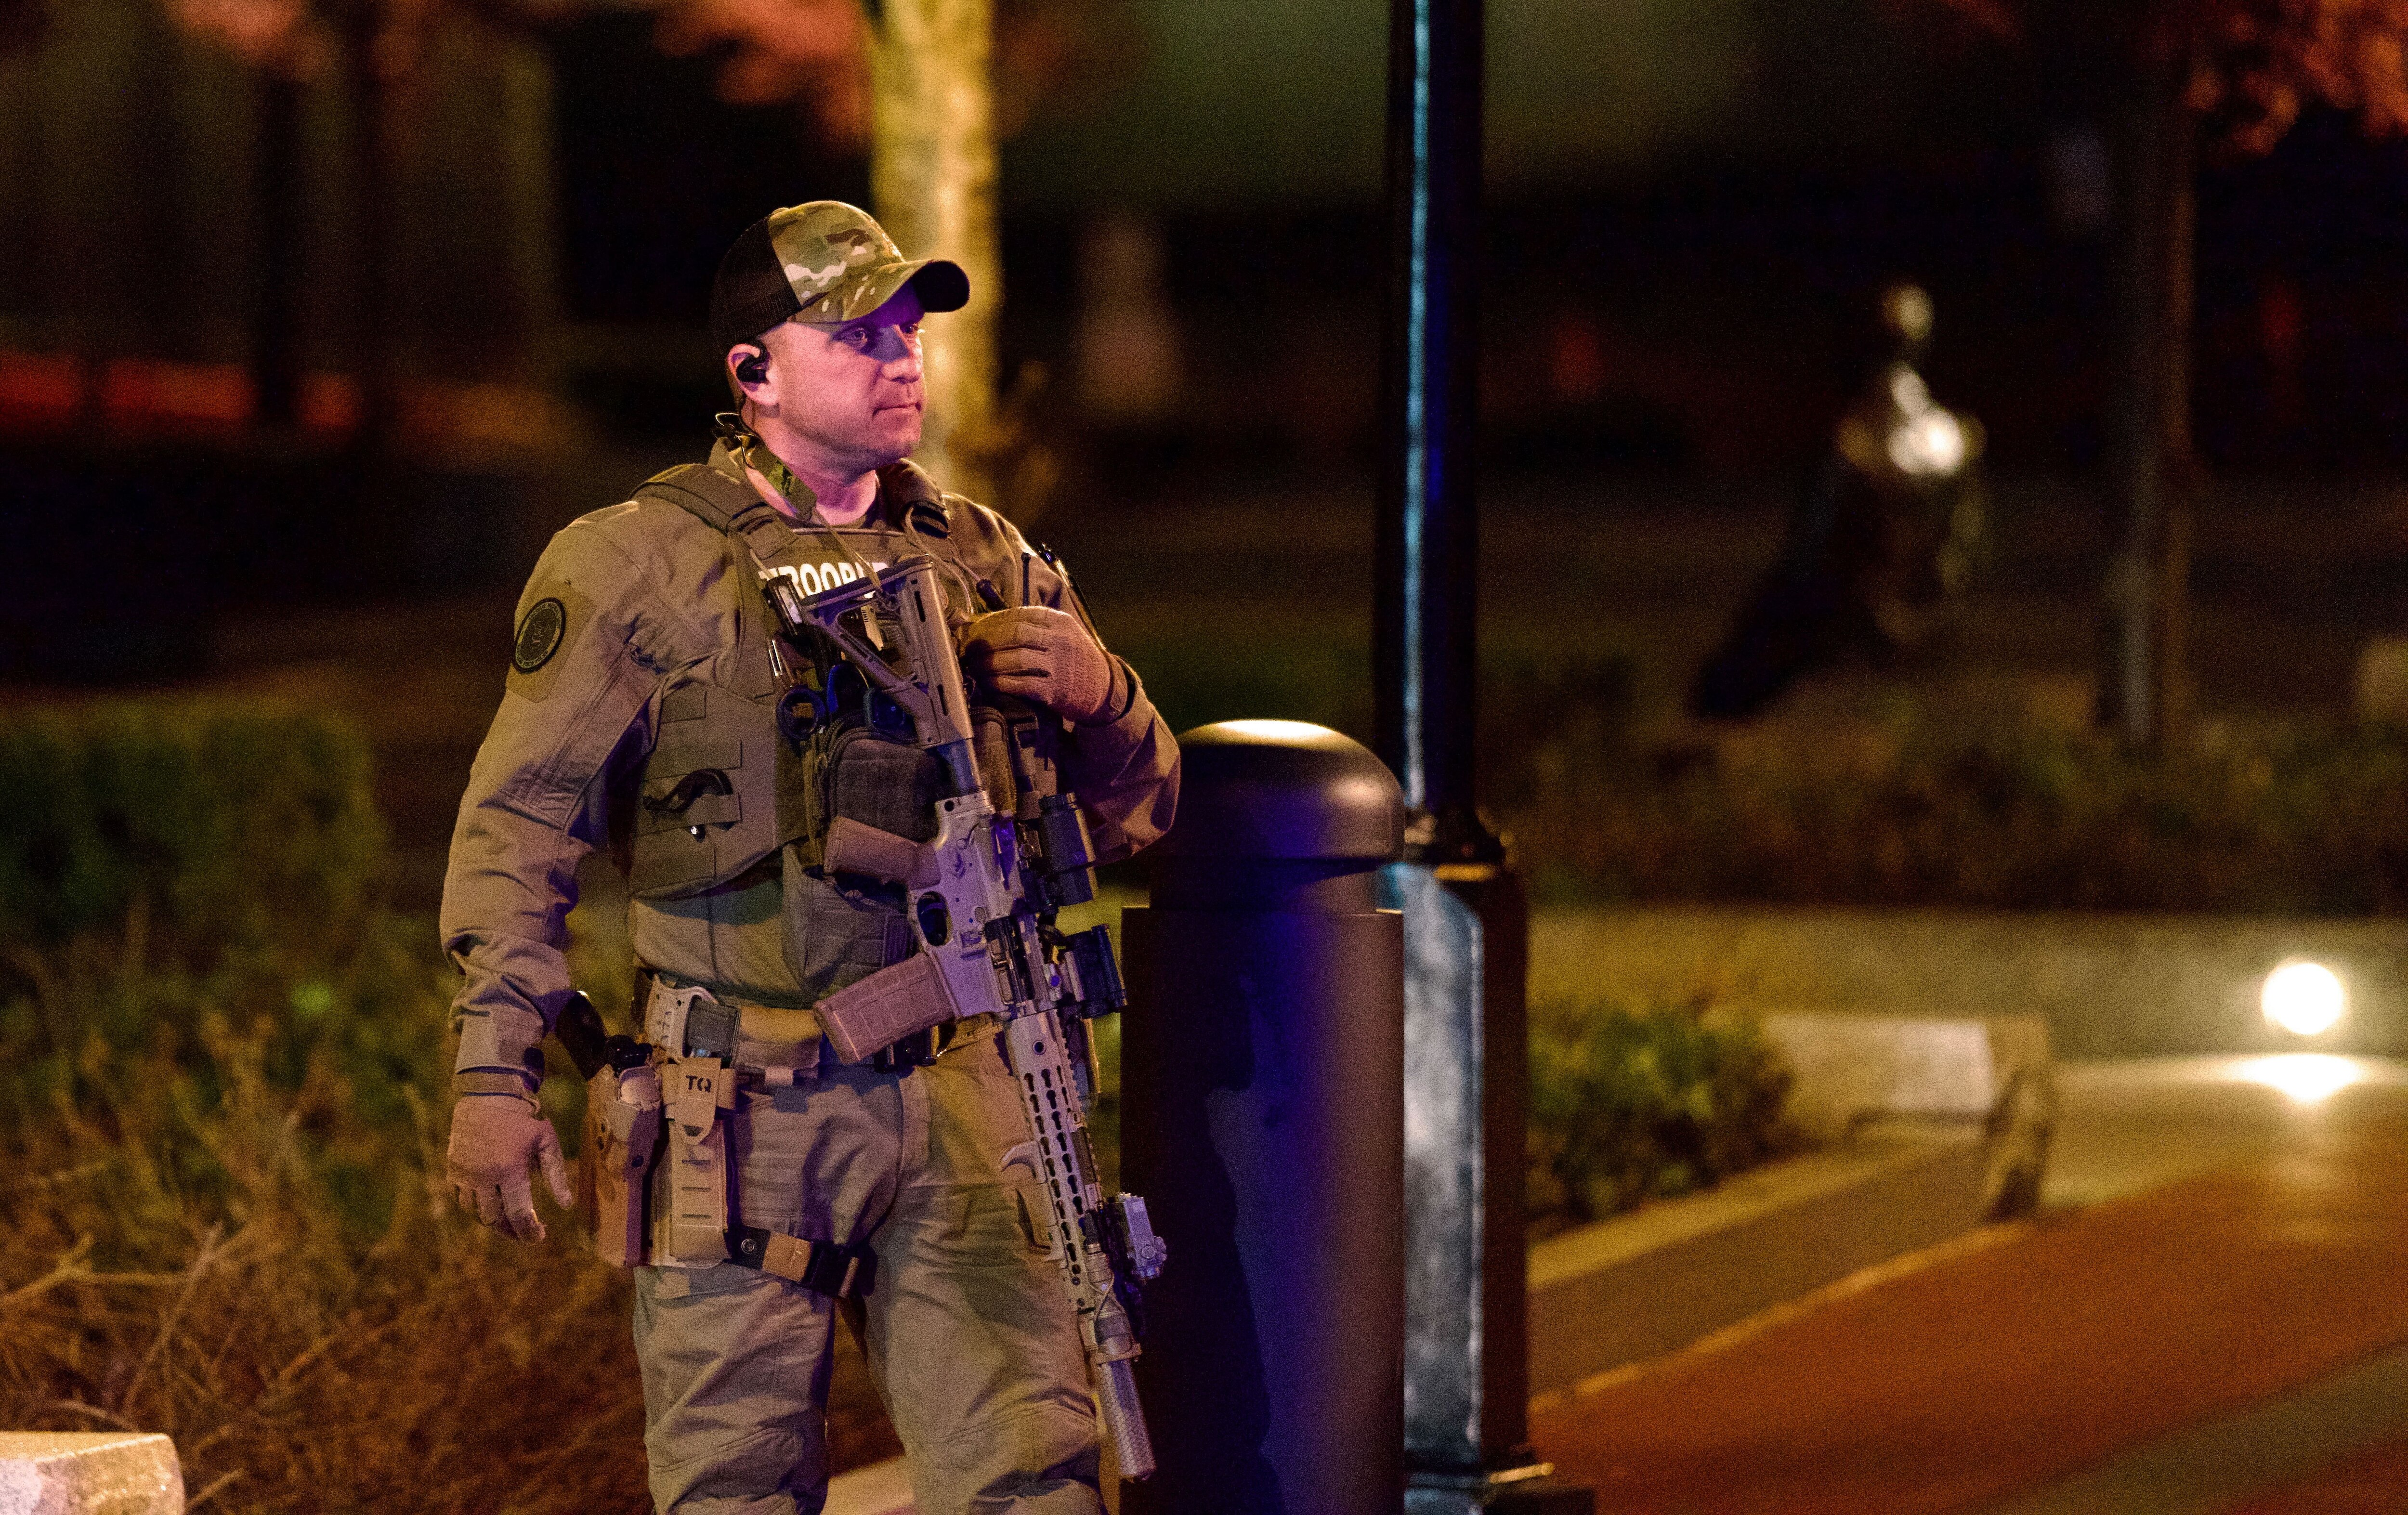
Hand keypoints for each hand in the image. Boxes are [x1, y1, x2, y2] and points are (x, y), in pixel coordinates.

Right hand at [446, 1093, 572, 1241]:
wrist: (489, 1097)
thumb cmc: (524, 1120)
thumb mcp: (547, 1141)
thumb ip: (556, 1174)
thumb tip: (566, 1205)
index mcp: (510, 1171)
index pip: (519, 1214)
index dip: (529, 1232)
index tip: (539, 1238)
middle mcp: (484, 1177)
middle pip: (494, 1219)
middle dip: (511, 1230)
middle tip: (524, 1232)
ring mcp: (465, 1174)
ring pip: (474, 1212)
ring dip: (491, 1220)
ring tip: (507, 1219)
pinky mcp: (452, 1169)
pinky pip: (459, 1198)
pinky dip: (473, 1206)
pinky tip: (488, 1203)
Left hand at [960, 607, 1118, 723]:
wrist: (1104, 689)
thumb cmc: (1074, 658)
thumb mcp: (1062, 633)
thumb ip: (1032, 626)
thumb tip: (987, 624)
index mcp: (1058, 621)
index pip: (1017, 614)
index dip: (990, 622)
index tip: (973, 629)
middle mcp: (1060, 640)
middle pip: (1014, 634)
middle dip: (986, 642)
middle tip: (969, 649)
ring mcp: (1059, 665)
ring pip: (1015, 659)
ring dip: (988, 664)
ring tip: (974, 667)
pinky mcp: (1055, 690)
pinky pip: (1020, 684)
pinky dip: (1000, 683)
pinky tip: (988, 682)